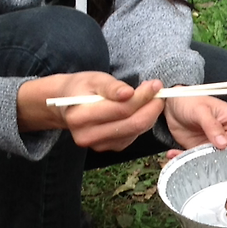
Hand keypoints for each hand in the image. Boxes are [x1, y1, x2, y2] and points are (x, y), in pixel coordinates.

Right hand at [18, 72, 164, 151]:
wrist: (67, 104)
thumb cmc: (81, 88)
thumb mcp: (94, 79)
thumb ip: (111, 86)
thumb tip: (129, 93)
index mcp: (80, 116)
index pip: (122, 109)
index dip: (143, 97)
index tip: (155, 85)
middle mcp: (87, 135)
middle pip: (132, 124)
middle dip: (151, 107)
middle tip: (159, 92)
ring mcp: (98, 145)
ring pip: (135, 131)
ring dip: (149, 114)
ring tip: (150, 98)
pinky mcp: (109, 148)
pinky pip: (133, 136)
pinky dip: (142, 123)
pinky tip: (141, 110)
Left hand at [163, 95, 226, 157]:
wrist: (172, 103)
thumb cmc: (190, 100)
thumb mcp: (202, 110)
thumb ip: (212, 125)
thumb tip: (223, 143)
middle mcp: (225, 136)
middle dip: (217, 163)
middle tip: (202, 162)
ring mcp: (212, 144)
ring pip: (211, 160)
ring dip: (198, 163)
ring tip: (184, 160)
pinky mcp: (198, 149)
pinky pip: (195, 159)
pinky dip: (184, 159)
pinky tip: (172, 154)